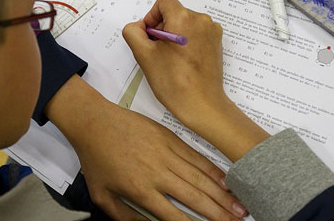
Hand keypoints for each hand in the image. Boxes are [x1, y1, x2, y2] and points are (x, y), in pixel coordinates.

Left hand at [45, 75, 247, 220]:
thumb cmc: (96, 158)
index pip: (174, 216)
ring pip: (200, 177)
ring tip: (239, 207)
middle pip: (195, 197)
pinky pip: (195, 156)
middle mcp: (157, 172)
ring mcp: (165, 152)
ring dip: (222, 194)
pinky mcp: (169, 137)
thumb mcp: (102, 195)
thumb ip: (125, 216)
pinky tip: (226, 180)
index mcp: (140, 189)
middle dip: (219, 213)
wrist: (94, 122)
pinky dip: (213, 169)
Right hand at [123, 0, 268, 161]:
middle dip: (162, 28)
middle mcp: (201, 20)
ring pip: (185, 23)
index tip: (150, 36)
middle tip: (158, 51)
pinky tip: (182, 61)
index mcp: (184, 18)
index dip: (151, 16)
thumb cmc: (174, 82)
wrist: (202, 104)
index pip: (163, 2)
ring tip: (170, 59)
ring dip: (174, 35)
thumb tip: (138, 26)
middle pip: (174, 12)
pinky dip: (187, 41)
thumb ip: (133, 32)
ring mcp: (212, 31)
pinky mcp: (216, 43)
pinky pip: (196, 33)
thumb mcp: (144, 55)